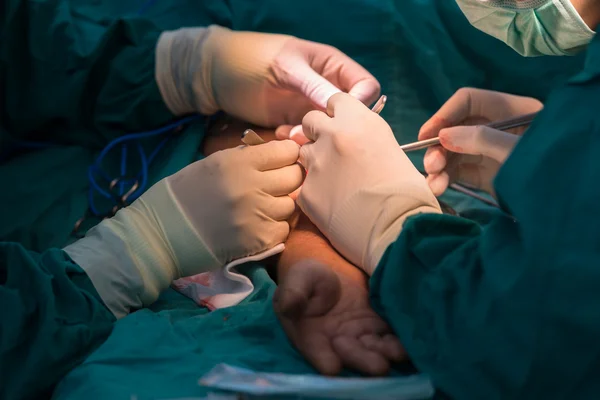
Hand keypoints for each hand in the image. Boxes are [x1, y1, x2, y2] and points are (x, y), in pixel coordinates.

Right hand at [75, 140, 302, 307]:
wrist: (161, 233)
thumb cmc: (185, 193)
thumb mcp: (214, 163)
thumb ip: (247, 158)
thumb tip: (277, 154)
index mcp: (239, 162)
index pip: (286, 152)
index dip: (288, 155)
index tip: (282, 161)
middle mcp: (251, 186)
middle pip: (295, 177)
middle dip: (290, 179)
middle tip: (277, 184)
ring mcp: (256, 215)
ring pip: (291, 205)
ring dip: (282, 204)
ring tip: (265, 206)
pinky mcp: (258, 241)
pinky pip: (283, 229)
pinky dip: (276, 227)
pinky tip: (259, 225)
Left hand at [156, 26, 379, 126]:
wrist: (215, 75)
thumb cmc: (250, 59)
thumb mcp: (285, 68)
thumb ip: (313, 85)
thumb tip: (340, 106)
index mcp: (332, 66)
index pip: (365, 87)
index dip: (360, 104)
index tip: (342, 118)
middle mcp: (326, 89)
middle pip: (351, 114)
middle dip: (336, 126)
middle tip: (314, 131)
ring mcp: (310, 109)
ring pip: (330, 131)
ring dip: (316, 136)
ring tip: (293, 134)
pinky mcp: (295, 125)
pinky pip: (309, 138)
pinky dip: (300, 141)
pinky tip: (283, 135)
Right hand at [274, 259, 405, 375]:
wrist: (329, 272)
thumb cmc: (307, 278)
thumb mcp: (297, 280)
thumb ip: (293, 292)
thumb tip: (288, 304)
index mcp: (310, 334)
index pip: (316, 349)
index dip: (323, 357)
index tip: (332, 366)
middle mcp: (336, 341)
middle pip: (350, 353)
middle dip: (364, 360)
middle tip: (378, 366)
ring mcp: (359, 334)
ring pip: (372, 347)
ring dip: (386, 352)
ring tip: (399, 354)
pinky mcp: (377, 325)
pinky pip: (388, 335)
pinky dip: (399, 340)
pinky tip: (411, 343)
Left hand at [297, 93, 440, 274]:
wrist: (397, 231)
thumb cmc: (408, 195)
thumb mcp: (395, 154)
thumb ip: (370, 142)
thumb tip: (361, 148)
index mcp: (360, 121)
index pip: (335, 100)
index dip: (338, 113)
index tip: (342, 125)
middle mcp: (334, 136)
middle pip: (310, 121)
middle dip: (317, 132)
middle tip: (331, 151)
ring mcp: (316, 164)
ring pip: (301, 153)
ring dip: (313, 162)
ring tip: (332, 182)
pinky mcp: (305, 192)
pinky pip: (302, 187)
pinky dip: (312, 194)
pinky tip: (330, 206)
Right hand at [419, 88, 542, 195]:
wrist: (572, 211)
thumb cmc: (550, 170)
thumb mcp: (516, 150)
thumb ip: (481, 139)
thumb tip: (444, 136)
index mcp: (511, 111)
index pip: (469, 101)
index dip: (444, 115)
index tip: (427, 136)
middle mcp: (497, 128)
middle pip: (456, 128)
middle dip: (439, 146)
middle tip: (432, 166)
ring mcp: (491, 152)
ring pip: (454, 152)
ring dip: (439, 166)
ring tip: (434, 185)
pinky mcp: (487, 175)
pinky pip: (459, 171)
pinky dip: (445, 179)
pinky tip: (439, 189)